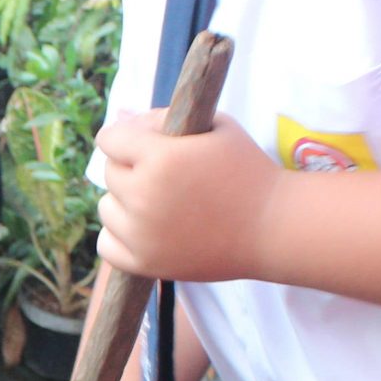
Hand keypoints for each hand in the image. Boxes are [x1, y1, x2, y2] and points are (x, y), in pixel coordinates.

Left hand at [94, 111, 279, 282]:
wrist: (274, 228)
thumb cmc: (248, 170)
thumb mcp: (216, 126)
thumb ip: (163, 117)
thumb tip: (120, 118)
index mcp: (161, 157)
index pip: (109, 139)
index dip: (127, 138)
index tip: (145, 145)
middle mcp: (144, 195)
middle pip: (111, 173)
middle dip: (132, 168)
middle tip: (165, 176)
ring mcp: (142, 233)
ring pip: (107, 208)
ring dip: (125, 203)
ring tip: (160, 203)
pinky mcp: (146, 263)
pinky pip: (106, 245)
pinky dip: (120, 236)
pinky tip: (146, 229)